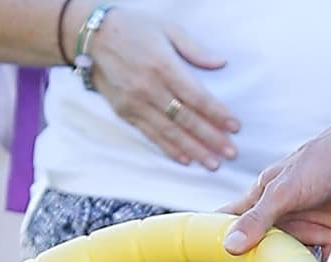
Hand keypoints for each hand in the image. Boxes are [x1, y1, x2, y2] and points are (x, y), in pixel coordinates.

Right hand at [88, 8, 237, 170]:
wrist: (96, 39)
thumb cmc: (135, 30)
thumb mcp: (168, 29)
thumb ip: (194, 49)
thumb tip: (220, 63)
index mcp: (164, 66)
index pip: (196, 97)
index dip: (216, 113)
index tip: (234, 127)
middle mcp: (150, 89)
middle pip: (186, 119)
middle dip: (210, 138)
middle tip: (230, 153)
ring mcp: (136, 105)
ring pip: (170, 133)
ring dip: (193, 150)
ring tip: (212, 163)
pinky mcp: (126, 114)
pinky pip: (151, 135)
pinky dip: (169, 149)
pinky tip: (185, 159)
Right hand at [221, 114, 330, 255]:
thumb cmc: (326, 158)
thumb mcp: (285, 188)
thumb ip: (258, 218)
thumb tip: (229, 248)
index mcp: (262, 200)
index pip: (230, 222)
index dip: (214, 240)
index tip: (203, 261)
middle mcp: (282, 218)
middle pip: (259, 253)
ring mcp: (305, 229)